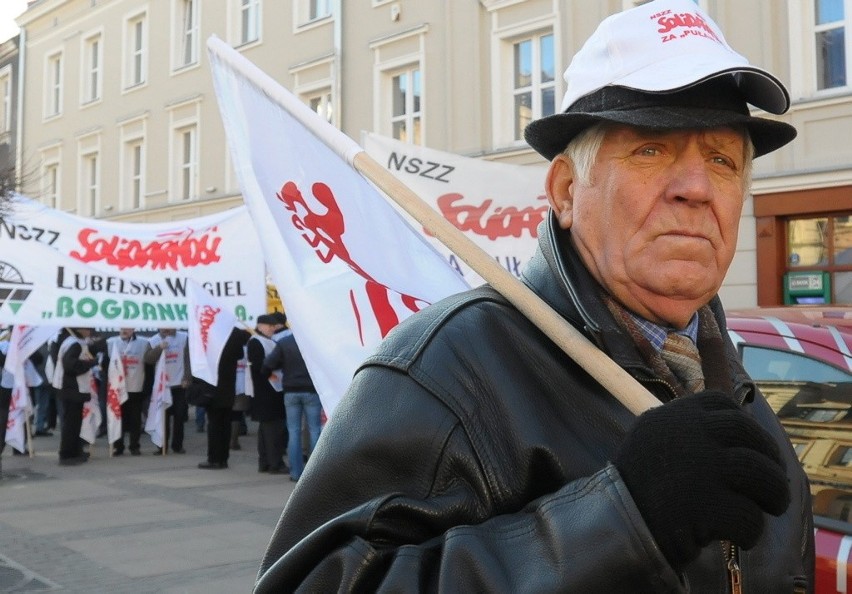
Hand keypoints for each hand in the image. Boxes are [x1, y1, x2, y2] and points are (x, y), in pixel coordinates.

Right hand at [613, 391, 788, 570]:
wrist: (612, 525)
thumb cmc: (638, 488)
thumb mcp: (654, 442)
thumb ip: (687, 431)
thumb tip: (740, 433)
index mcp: (672, 416)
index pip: (722, 403)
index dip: (747, 425)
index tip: (754, 448)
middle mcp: (687, 433)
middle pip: (748, 434)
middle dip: (771, 460)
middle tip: (774, 485)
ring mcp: (698, 467)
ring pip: (762, 473)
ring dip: (774, 494)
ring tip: (770, 510)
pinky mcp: (705, 505)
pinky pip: (750, 517)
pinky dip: (752, 532)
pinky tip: (741, 538)